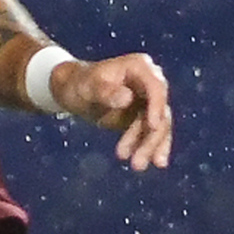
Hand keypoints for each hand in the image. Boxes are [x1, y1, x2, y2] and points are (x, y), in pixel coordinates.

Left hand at [53, 51, 174, 168]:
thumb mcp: (88, 86)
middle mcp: (149, 81)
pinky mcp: (146, 115)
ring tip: (137, 166)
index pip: (156, 87)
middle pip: (159, 110)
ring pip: (158, 126)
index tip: (152, 126)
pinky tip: (154, 163)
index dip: (156, 106)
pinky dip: (153, 148)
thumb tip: (128, 98)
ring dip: (150, 147)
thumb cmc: (79, 83)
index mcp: (139, 67)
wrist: (74, 91)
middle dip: (150, 137)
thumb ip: (105, 91)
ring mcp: (149, 99)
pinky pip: (153, 133)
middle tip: (136, 161)